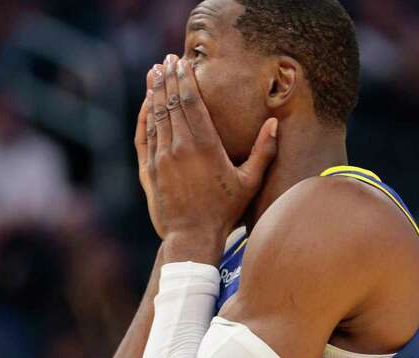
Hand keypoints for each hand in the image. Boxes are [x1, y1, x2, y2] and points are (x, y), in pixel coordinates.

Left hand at [134, 54, 277, 245]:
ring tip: (155, 72)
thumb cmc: (225, 211)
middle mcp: (179, 146)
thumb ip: (263, 151)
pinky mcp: (148, 168)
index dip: (185, 79)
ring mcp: (161, 156)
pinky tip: (147, 104)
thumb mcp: (249, 182)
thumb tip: (274, 124)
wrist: (191, 237)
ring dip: (154, 92)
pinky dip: (145, 116)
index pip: (191, 102)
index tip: (182, 62)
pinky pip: (144, 134)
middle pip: (170, 102)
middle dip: (168, 78)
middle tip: (167, 59)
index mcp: (205, 146)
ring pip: (155, 115)